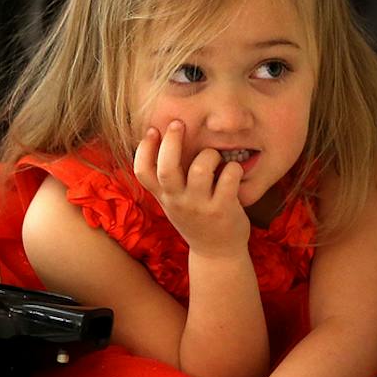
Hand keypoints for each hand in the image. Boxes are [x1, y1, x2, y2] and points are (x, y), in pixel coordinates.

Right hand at [133, 122, 250, 257]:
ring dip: (209, 154)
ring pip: (200, 169)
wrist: (216, 252)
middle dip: (172, 141)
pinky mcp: (223, 209)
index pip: (142, 172)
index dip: (143, 149)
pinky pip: (229, 177)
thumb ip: (167, 181)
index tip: (152, 130)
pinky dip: (234, 167)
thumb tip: (163, 143)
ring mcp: (200, 206)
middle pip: (166, 167)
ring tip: (214, 156)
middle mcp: (178, 201)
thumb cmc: (196, 219)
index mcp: (164, 197)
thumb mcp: (174, 203)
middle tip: (179, 124)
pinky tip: (234, 170)